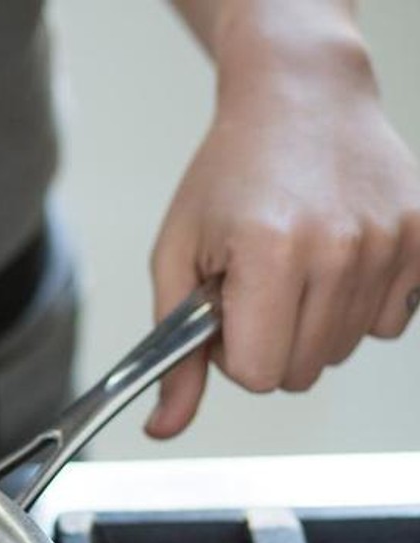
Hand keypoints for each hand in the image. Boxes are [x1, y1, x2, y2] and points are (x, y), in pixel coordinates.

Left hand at [148, 20, 419, 437]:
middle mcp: (339, 249)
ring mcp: (389, 242)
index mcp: (270, 254)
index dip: (233, 354)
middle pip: (302, 373)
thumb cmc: (228, 177)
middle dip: (270, 343)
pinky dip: (359, 305)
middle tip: (257, 288)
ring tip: (294, 265)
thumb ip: (174, 356)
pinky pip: (391, 322)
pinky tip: (336, 260)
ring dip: (312, 324)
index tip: (228, 313)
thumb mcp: (178, 260)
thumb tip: (164, 429)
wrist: (300, 99)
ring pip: (344, 351)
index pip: (258, 376)